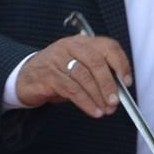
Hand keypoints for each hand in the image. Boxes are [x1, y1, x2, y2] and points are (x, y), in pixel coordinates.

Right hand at [13, 33, 133, 117]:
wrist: (27, 76)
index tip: (127, 81)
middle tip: (115, 101)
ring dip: (97, 96)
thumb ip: (98, 73)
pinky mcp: (48, 75)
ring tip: (106, 110)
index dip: (121, 63)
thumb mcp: (79, 66)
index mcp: (83, 41)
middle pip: (95, 62)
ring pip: (84, 77)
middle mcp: (70, 46)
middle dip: (108, 84)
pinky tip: (93, 111)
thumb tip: (119, 90)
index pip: (108, 46)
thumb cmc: (59, 72)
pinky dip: (85, 102)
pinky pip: (71, 90)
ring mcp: (57, 59)